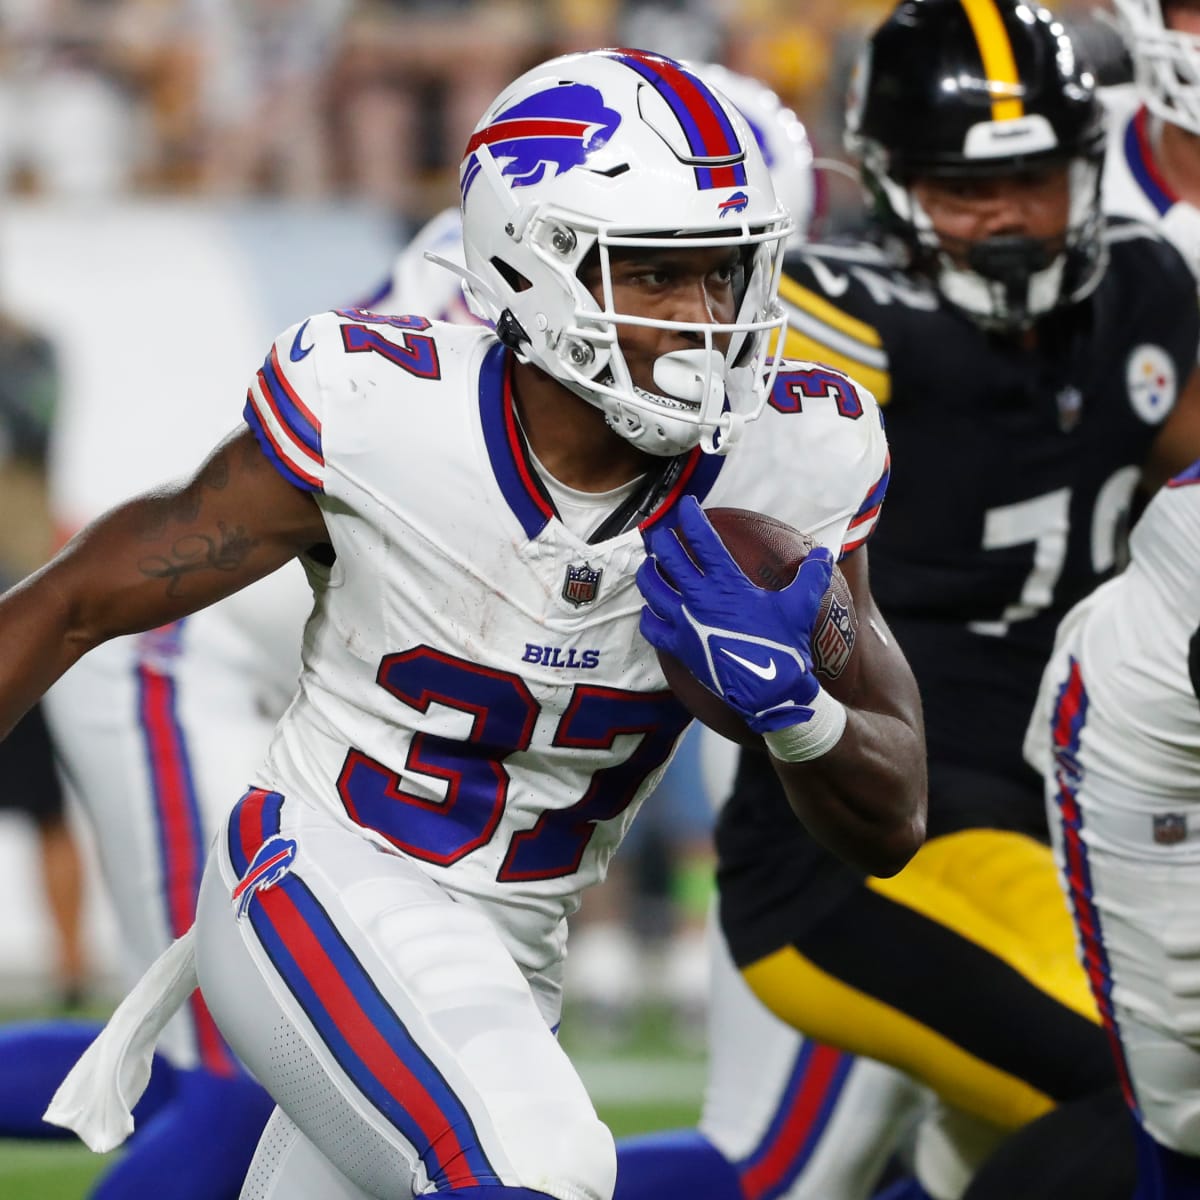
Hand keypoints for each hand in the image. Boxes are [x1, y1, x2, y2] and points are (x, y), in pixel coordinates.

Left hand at [637, 496, 832, 732]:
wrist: (768, 690)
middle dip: (661, 539)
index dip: (691, 518)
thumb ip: (810, 575)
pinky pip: (652, 626)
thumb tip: (824, 553)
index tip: (685, 505)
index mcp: (726, 583)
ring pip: (652, 589)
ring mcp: (684, 623)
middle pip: (668, 558)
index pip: (701, 540)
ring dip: (648, 572)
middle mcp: (699, 599)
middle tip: (661, 531)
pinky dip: (648, 614)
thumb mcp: (800, 606)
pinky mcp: (679, 647)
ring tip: (650, 564)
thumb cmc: (783, 646)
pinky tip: (650, 609)